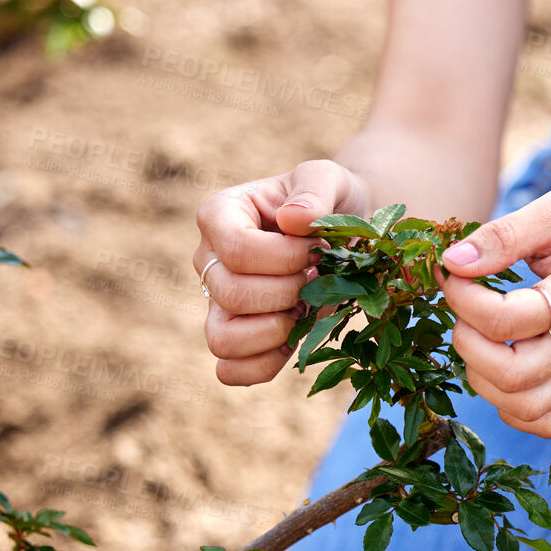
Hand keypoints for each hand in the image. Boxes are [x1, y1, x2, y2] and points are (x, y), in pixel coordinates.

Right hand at [194, 160, 368, 385]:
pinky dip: (263, 367)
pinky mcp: (237, 335)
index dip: (285, 258)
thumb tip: (292, 220)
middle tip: (317, 277)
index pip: (237, 250)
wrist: (341, 234)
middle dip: (288, 293)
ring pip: (221, 340)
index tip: (318, 249)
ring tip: (304, 309)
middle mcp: (208, 261)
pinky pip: (230, 370)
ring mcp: (217, 302)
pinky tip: (295, 342)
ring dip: (274, 332)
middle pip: (231, 295)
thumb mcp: (328, 179)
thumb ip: (314, 190)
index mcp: (220, 215)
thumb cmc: (328, 201)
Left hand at [439, 182, 550, 437]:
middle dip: (467, 342)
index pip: (506, 322)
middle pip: (511, 376)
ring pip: (523, 408)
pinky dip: (509, 407)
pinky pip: (542, 420)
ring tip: (478, 335)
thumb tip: (452, 263)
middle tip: (463, 306)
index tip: (452, 271)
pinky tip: (496, 366)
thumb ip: (500, 238)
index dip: (463, 299)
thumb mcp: (548, 213)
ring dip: (482, 378)